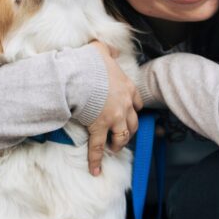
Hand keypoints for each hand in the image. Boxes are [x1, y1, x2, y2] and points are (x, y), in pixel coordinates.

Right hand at [86, 41, 141, 175]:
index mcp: (127, 88)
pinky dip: (96, 160)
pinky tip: (96, 170)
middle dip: (129, 130)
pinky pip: (98, 147)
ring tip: (113, 150)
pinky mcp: (99, 128)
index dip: (134, 109)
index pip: (137, 102)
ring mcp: (113, 118)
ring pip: (122, 137)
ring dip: (118, 144)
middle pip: (133, 123)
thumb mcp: (101, 50)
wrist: (80, 75)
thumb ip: (108, 50)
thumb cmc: (89, 62)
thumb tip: (110, 48)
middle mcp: (125, 105)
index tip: (131, 114)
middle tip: (123, 135)